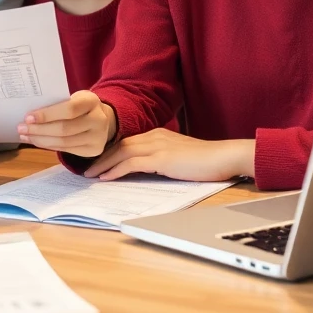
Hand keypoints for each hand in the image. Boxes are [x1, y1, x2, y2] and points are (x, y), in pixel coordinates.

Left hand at [18, 91, 117, 155]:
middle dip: (39, 130)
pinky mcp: (93, 150)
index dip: (47, 115)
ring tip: (25, 136)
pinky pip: (66, 150)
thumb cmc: (80, 106)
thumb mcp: (73, 98)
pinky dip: (49, 146)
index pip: (69, 109)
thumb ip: (58, 104)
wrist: (101, 118)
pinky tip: (37, 141)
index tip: (28, 117)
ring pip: (64, 142)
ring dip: (40, 140)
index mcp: (92, 101)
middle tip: (21, 128)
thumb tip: (30, 116)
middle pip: (64, 129)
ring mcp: (98, 138)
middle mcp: (98, 120)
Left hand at [84, 130, 254, 181]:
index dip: (110, 152)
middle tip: (87, 169)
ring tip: (91, 175)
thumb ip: (162, 159)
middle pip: (120, 145)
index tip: (98, 162)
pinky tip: (106, 178)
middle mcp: (155, 136)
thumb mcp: (179, 158)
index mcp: (159, 134)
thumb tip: (147, 170)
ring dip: (104, 164)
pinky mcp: (162, 158)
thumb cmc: (207, 161)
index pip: (127, 142)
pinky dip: (116, 170)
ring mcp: (158, 145)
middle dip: (101, 157)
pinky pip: (131, 163)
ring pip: (121, 152)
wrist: (226, 157)